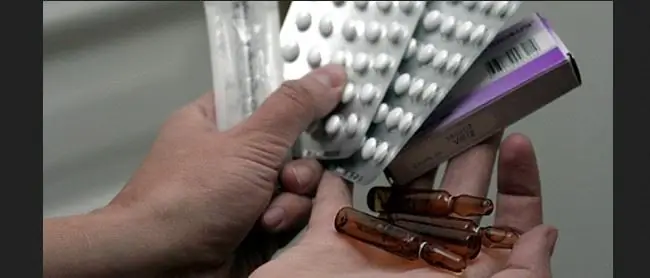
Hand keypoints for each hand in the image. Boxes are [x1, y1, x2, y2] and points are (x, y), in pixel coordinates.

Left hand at [93, 65, 345, 275]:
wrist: (159, 268)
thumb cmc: (183, 201)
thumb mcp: (247, 145)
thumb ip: (293, 108)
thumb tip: (329, 76)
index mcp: (216, 122)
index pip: (268, 97)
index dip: (300, 103)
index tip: (327, 110)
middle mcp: (230, 156)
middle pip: (292, 146)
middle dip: (298, 166)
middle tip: (287, 176)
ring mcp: (241, 192)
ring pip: (296, 183)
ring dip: (291, 199)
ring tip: (267, 213)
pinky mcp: (253, 224)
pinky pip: (290, 212)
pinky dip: (284, 221)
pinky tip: (266, 229)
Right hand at [252, 133, 557, 277]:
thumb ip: (517, 277)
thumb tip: (543, 236)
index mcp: (460, 274)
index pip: (501, 224)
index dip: (515, 184)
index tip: (518, 144)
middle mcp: (422, 258)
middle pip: (454, 196)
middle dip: (467, 152)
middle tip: (474, 114)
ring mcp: (376, 249)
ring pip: (398, 193)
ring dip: (407, 158)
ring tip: (420, 122)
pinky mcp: (329, 242)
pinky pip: (332, 201)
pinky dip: (333, 178)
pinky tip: (346, 152)